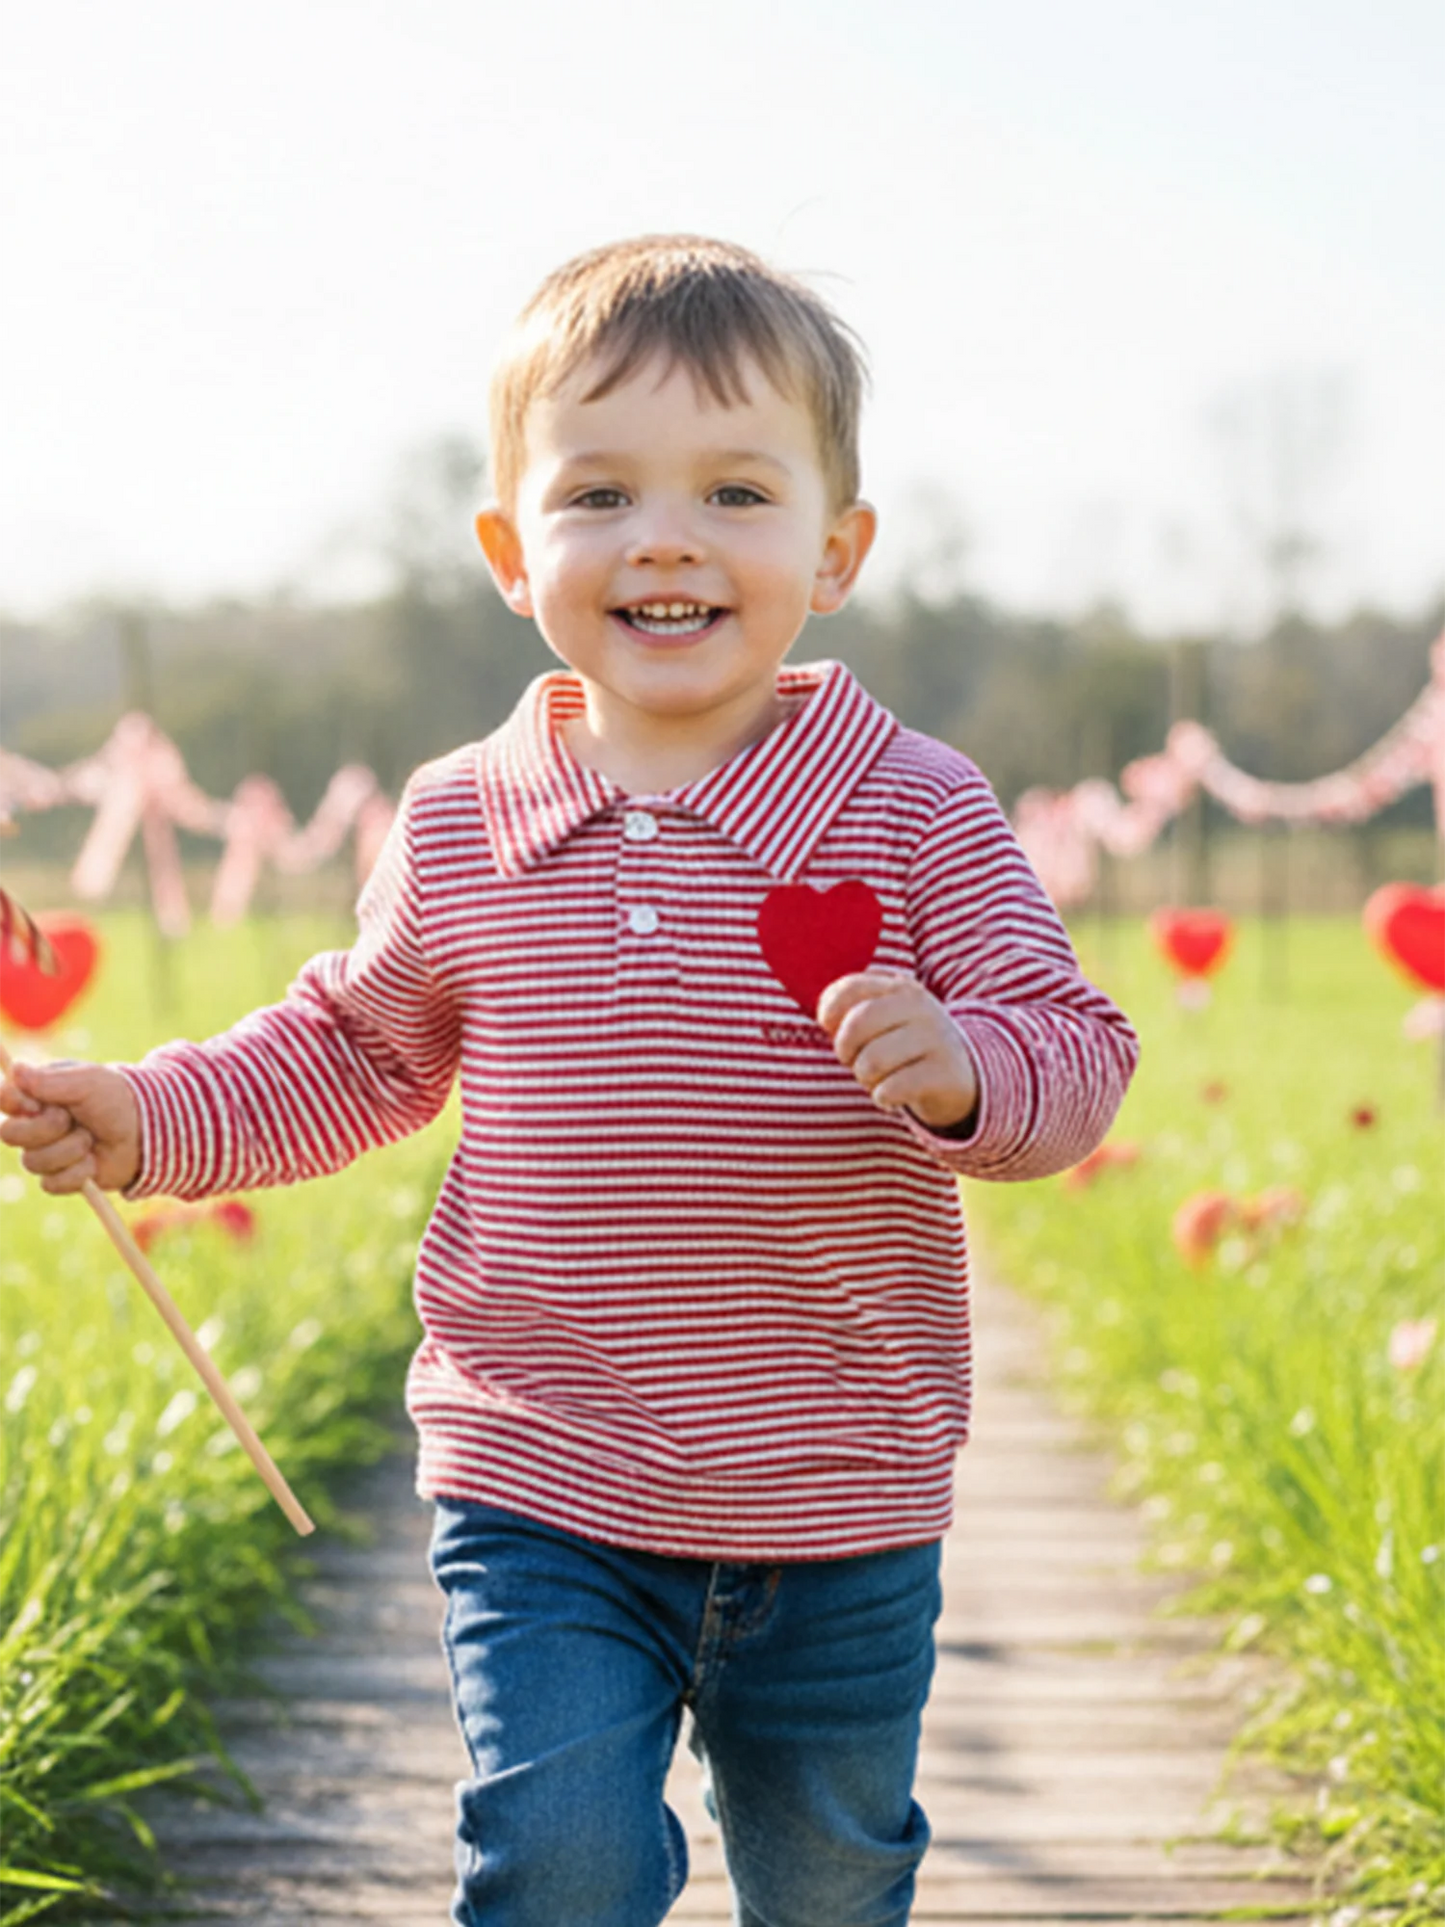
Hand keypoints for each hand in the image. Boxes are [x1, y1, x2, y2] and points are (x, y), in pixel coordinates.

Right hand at [0, 1060, 140, 1194]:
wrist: (144, 1132)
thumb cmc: (115, 1098)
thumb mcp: (88, 1082)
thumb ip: (51, 1080)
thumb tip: (16, 1071)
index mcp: (35, 1094)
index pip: (3, 1098)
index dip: (13, 1103)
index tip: (34, 1104)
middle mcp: (33, 1123)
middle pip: (9, 1134)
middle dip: (45, 1128)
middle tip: (71, 1119)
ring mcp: (44, 1151)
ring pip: (33, 1161)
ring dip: (70, 1149)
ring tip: (91, 1138)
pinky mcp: (58, 1177)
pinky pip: (52, 1183)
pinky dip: (78, 1172)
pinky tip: (93, 1161)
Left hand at [817, 971, 977, 1130]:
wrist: (962, 1075)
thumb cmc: (904, 1047)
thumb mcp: (883, 1019)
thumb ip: (850, 1011)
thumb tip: (826, 1020)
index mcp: (899, 987)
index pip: (849, 988)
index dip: (829, 1012)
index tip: (831, 1029)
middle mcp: (919, 1007)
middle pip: (857, 1024)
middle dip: (845, 1050)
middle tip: (855, 1061)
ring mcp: (935, 1038)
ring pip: (872, 1061)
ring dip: (865, 1078)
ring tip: (877, 1080)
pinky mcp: (944, 1072)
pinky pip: (892, 1088)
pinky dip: (883, 1097)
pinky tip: (891, 1097)